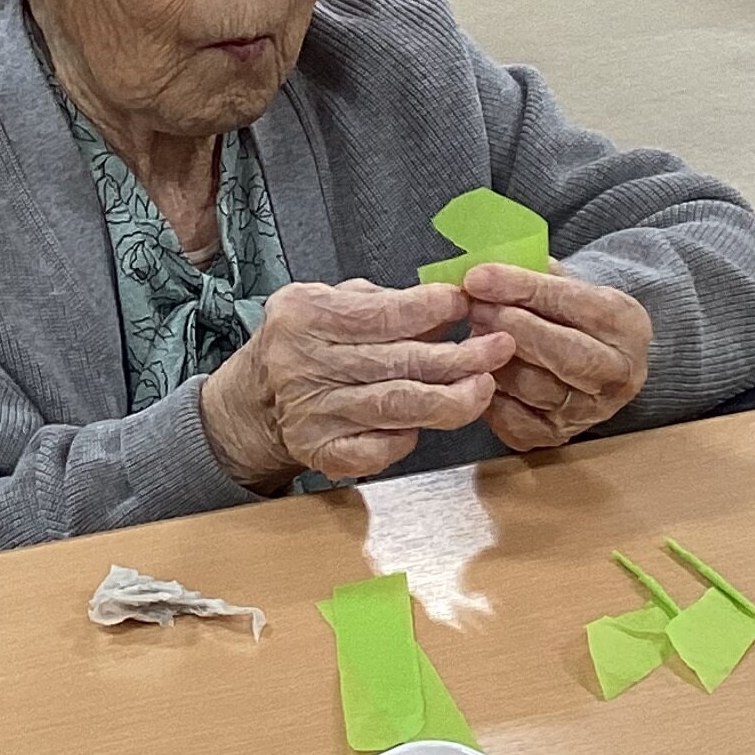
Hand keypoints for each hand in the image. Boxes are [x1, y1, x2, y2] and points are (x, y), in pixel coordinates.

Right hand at [201, 280, 514, 490]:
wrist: (253, 401)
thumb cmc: (305, 344)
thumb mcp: (331, 302)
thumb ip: (383, 302)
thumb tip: (447, 304)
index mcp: (305, 315)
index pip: (383, 313)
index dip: (432, 309)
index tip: (467, 305)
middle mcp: (304, 365)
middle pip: (398, 362)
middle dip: (460, 356)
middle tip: (501, 347)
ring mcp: (312, 414)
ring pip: (398, 407)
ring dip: (452, 398)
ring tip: (486, 385)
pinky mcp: (321, 452)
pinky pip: (378, 449)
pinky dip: (410, 437)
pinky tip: (431, 422)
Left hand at [457, 261, 650, 453]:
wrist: (594, 359)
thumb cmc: (573, 314)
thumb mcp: (570, 283)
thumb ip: (536, 275)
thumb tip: (487, 271)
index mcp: (626, 325)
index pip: (573, 302)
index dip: (522, 288)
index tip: (479, 277)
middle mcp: (617, 375)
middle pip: (561, 352)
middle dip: (510, 326)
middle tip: (474, 307)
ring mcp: (589, 412)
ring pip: (532, 386)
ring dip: (494, 359)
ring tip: (473, 334)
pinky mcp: (555, 436)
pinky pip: (512, 418)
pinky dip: (489, 393)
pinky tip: (478, 370)